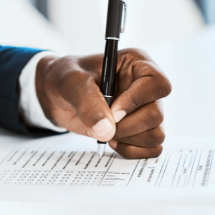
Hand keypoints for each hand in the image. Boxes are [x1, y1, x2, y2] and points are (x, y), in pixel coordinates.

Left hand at [35, 48, 170, 158]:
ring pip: (156, 134)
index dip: (137, 101)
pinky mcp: (139, 129)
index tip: (113, 111)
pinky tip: (111, 141)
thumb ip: (88, 103)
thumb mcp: (71, 83)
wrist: (56, 94)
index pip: (158, 84)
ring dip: (128, 139)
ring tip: (104, 132)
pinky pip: (151, 148)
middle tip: (102, 125)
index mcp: (136, 64)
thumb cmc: (66, 78)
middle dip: (127, 126)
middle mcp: (145, 87)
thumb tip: (107, 131)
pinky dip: (131, 151)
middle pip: (156, 115)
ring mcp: (144, 109)